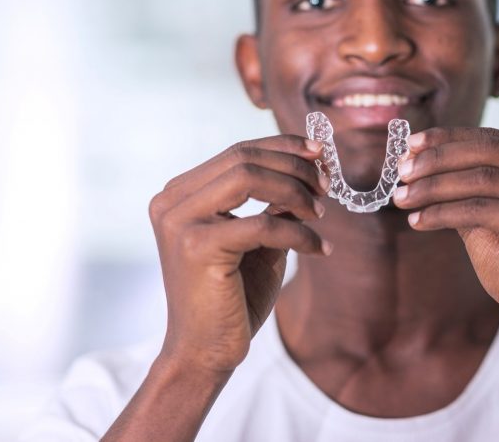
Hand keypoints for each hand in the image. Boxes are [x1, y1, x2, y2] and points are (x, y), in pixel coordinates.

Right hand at [148, 135, 329, 375]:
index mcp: (180, 194)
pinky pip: (262, 223)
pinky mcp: (196, 247)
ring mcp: (179, 222)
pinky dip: (299, 233)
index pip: (237, 151)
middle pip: (243, 158)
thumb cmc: (233, 296)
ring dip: (295, 192)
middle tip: (326, 188)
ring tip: (320, 214)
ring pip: (249, 178)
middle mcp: (171, 201)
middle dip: (294, 167)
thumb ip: (275, 203)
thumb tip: (312, 167)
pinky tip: (320, 248)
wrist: (205, 352)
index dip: (283, 147)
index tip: (321, 154)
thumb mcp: (260, 239)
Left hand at [392, 127, 498, 352]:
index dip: (449, 139)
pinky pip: (478, 209)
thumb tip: (419, 160)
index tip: (410, 145)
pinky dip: (441, 213)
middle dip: (436, 158)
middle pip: (486, 151)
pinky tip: (417, 220)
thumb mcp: (496, 217)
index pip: (495, 139)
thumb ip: (470, 188)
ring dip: (431, 186)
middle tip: (400, 170)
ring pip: (479, 179)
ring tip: (400, 197)